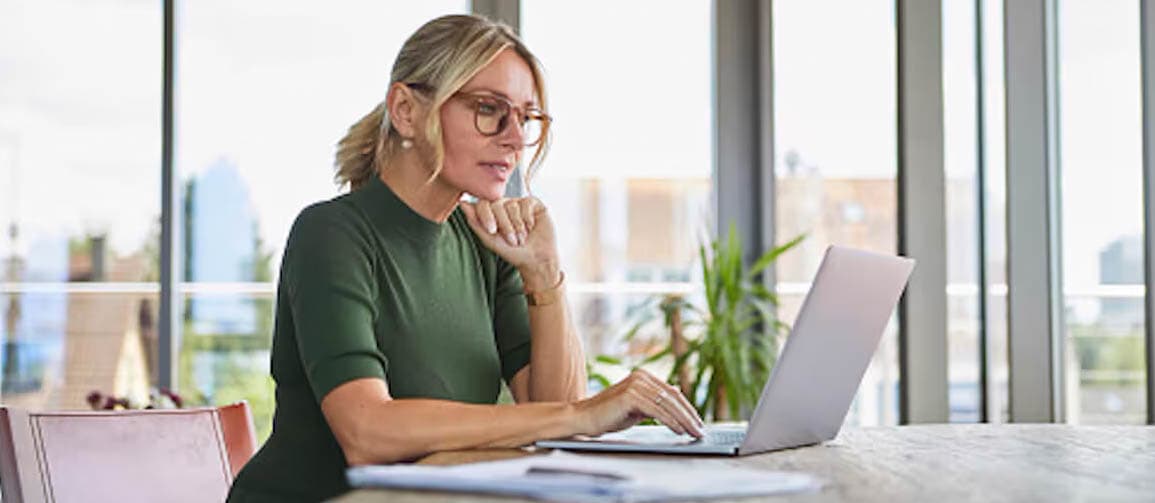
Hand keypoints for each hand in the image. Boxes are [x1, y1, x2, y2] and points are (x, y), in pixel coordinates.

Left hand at [460, 197, 558, 277]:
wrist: (536, 259)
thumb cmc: (512, 252)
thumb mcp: (490, 240)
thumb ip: (475, 222)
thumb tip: (462, 203)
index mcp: (492, 212)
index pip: (483, 204)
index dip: (487, 217)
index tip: (492, 232)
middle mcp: (505, 205)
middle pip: (497, 204)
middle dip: (504, 225)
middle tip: (512, 241)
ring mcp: (519, 203)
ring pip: (512, 205)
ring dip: (518, 226)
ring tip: (523, 237)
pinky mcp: (534, 203)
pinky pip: (526, 203)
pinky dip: (528, 219)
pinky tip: (531, 227)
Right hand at [573, 369, 704, 437]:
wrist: (583, 418)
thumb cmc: (609, 415)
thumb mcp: (637, 407)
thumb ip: (655, 402)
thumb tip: (676, 394)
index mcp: (643, 376)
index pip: (672, 393)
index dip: (687, 408)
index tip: (698, 423)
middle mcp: (640, 376)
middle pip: (672, 397)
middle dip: (689, 416)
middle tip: (701, 431)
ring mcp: (635, 384)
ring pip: (667, 404)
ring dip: (684, 421)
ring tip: (694, 433)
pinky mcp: (631, 395)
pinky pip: (657, 410)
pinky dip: (671, 421)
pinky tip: (680, 430)